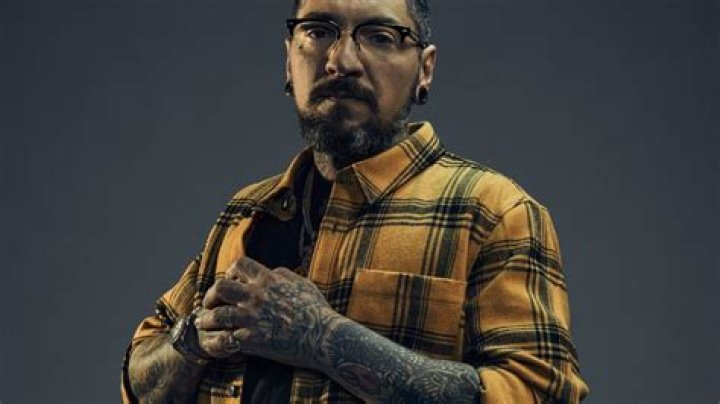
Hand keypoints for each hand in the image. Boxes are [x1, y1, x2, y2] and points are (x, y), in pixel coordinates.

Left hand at [195, 256, 339, 367]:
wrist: (324, 337)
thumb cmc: (317, 311)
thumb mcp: (303, 283)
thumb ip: (283, 274)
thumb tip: (272, 271)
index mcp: (269, 280)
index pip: (238, 264)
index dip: (230, 272)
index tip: (232, 281)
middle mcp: (257, 296)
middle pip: (220, 287)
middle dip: (211, 295)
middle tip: (211, 304)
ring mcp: (252, 319)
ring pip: (216, 315)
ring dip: (208, 319)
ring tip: (207, 324)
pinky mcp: (252, 340)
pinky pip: (225, 339)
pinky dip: (219, 341)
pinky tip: (220, 343)